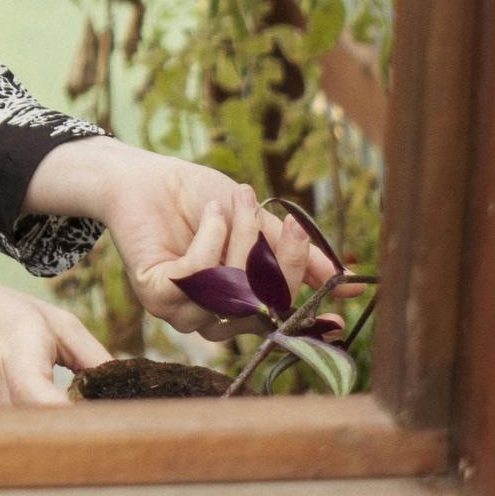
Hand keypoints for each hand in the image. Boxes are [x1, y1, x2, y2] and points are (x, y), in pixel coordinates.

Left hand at [25, 137, 337, 340]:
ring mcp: (183, 311)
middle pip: (263, 305)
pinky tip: (209, 214)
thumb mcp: (259, 225)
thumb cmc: (202, 200)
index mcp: (238, 305)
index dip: (306, 293)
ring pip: (232, 290)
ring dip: (242, 239)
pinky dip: (211, 238)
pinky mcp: (156, 295)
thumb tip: (346, 281)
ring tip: (236, 202)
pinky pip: (199, 276)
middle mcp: (212, 317)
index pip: (282, 311)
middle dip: (278, 258)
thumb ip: (294, 254)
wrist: (147, 178)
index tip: (337, 276)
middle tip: (285, 220)